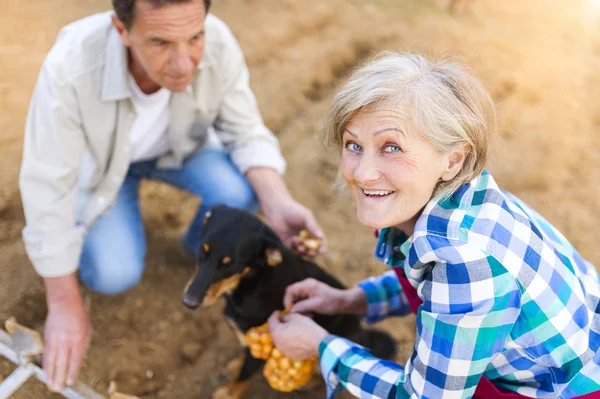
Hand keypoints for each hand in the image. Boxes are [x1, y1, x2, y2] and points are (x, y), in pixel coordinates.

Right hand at [43, 275, 91, 391]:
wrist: (64, 305)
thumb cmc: (79, 318)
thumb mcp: (88, 330)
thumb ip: (84, 346)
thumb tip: (80, 361)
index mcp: (79, 338)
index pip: (76, 358)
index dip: (72, 371)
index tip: (70, 382)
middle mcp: (67, 340)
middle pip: (62, 361)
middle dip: (60, 376)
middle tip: (58, 388)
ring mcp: (56, 339)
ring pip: (52, 360)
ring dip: (51, 373)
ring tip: (50, 384)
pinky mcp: (48, 338)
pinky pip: (46, 354)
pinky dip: (46, 364)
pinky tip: (46, 372)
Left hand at [266, 199, 326, 255]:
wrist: (278, 210)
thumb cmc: (294, 211)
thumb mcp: (306, 217)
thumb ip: (313, 226)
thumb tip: (321, 237)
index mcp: (313, 231)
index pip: (321, 242)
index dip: (322, 248)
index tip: (320, 251)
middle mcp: (306, 237)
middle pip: (313, 250)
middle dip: (312, 253)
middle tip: (310, 252)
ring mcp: (297, 241)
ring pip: (303, 252)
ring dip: (303, 251)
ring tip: (300, 245)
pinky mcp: (288, 243)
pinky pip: (293, 251)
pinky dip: (294, 248)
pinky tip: (292, 240)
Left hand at [268, 311, 327, 359]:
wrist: (319, 343)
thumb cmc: (307, 328)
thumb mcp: (295, 316)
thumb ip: (285, 317)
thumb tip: (283, 319)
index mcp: (276, 332)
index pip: (271, 320)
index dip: (275, 314)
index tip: (279, 312)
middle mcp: (277, 343)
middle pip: (275, 331)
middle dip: (279, 325)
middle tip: (286, 320)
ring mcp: (284, 351)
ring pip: (281, 340)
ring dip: (284, 334)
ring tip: (292, 329)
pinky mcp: (291, 356)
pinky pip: (288, 347)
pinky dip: (290, 342)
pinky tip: (298, 338)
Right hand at [284, 278, 367, 315]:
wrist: (343, 302)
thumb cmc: (331, 302)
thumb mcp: (316, 305)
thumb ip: (302, 306)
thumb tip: (289, 311)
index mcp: (307, 285)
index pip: (290, 290)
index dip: (287, 301)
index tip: (291, 312)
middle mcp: (306, 284)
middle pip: (292, 294)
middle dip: (293, 305)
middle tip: (300, 314)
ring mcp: (308, 288)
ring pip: (296, 298)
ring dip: (299, 307)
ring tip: (308, 314)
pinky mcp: (310, 293)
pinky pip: (301, 300)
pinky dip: (303, 307)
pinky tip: (310, 312)